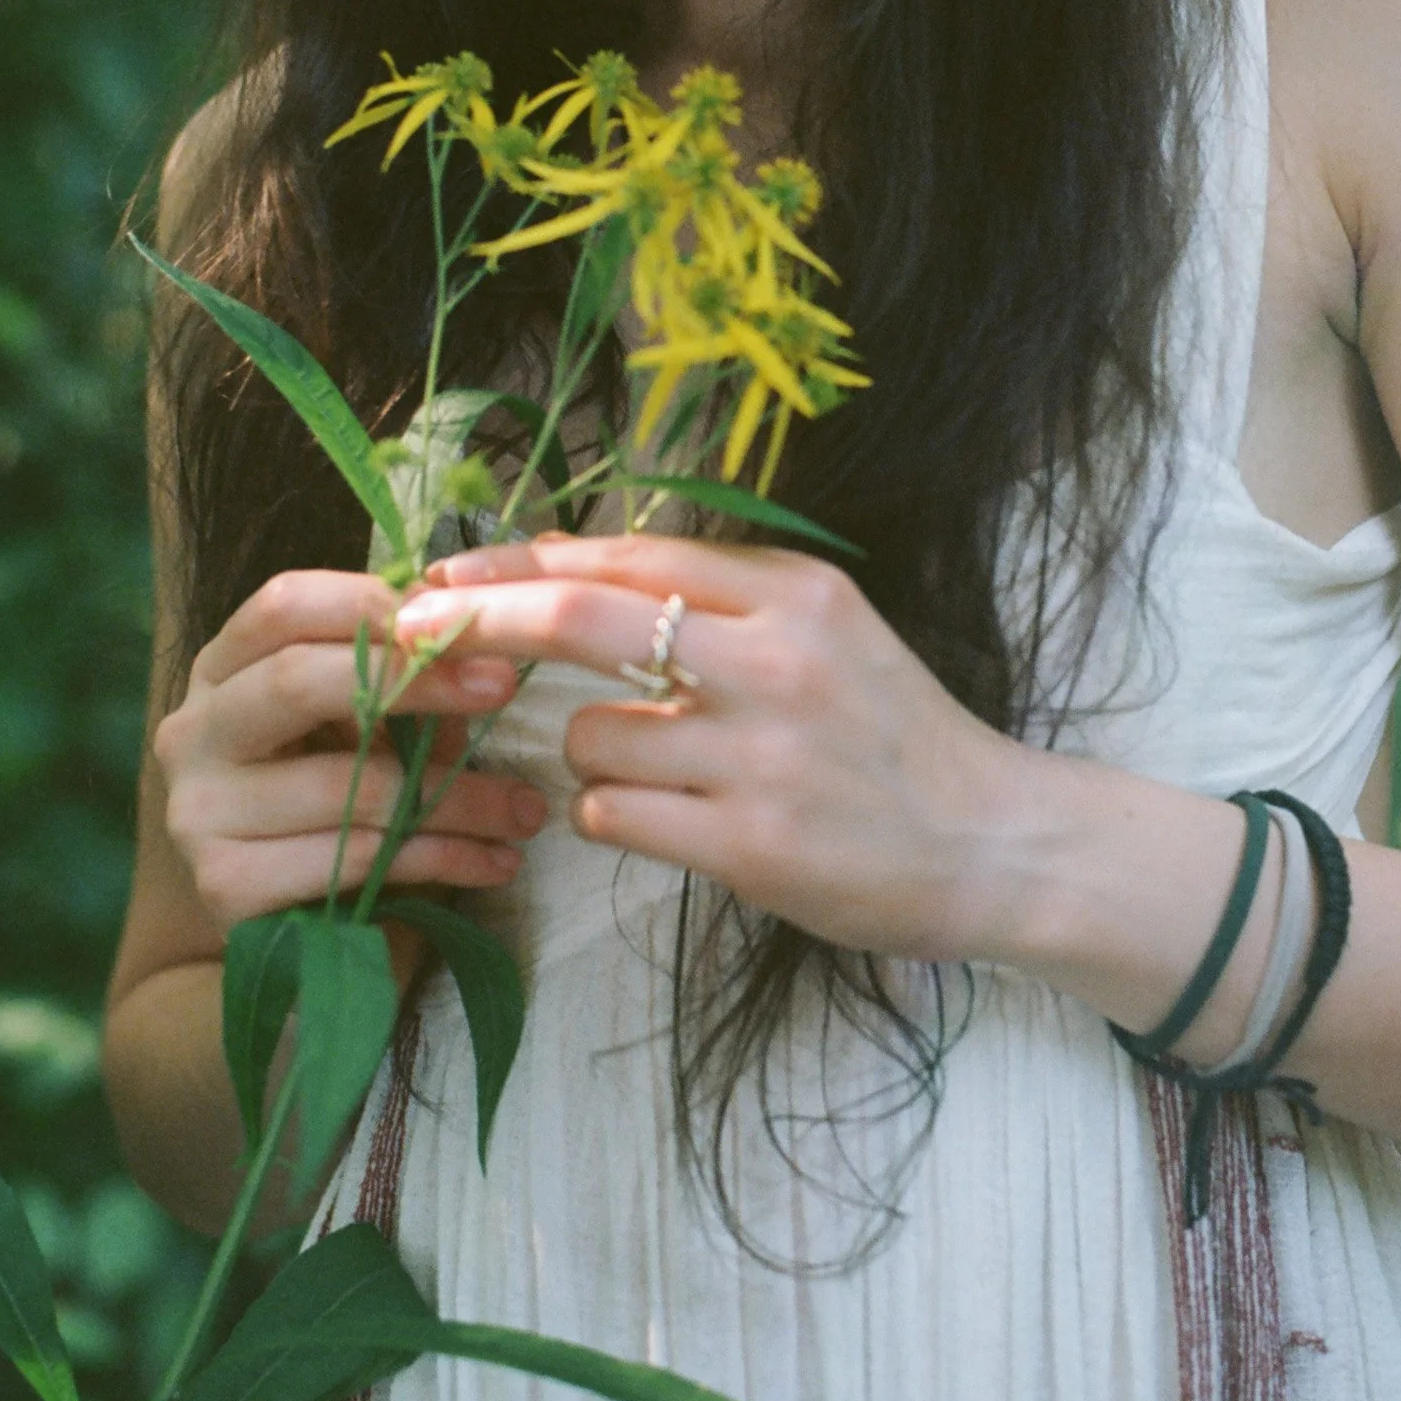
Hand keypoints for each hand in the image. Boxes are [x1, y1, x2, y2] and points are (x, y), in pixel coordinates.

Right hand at [153, 567, 544, 931]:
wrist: (291, 930)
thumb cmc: (339, 803)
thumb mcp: (365, 728)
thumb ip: (400, 683)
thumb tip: (476, 651)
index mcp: (222, 670)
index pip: (283, 606)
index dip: (373, 603)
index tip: (465, 623)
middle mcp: (192, 732)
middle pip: (296, 679)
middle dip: (414, 680)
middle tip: (503, 687)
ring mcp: (200, 812)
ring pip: (345, 784)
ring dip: (455, 796)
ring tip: (526, 808)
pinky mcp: (226, 885)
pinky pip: (353, 858)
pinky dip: (440, 858)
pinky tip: (495, 862)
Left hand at [394, 533, 1023, 960]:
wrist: (994, 841)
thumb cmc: (891, 733)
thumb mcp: (820, 630)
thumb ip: (709, 594)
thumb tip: (562, 561)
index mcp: (792, 592)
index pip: (624, 556)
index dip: (519, 562)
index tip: (444, 572)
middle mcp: (775, 660)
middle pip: (582, 616)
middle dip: (478, 616)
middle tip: (406, 627)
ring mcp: (761, 755)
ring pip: (587, 734)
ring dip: (587, 753)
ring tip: (659, 771)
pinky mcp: (749, 844)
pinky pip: (612, 815)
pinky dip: (614, 815)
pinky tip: (670, 820)